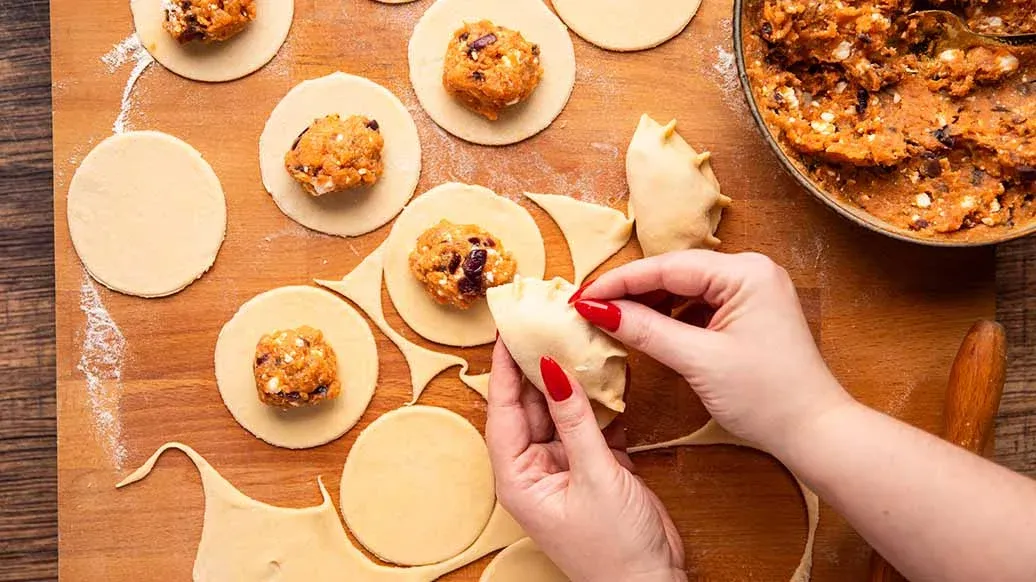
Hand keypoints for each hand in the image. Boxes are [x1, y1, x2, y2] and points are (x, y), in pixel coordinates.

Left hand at [486, 340, 686, 581]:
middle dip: (538, 365)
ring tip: (574, 336)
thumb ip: (575, 420)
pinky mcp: (594, 467)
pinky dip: (598, 401)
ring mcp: (565, 467)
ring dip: (570, 379)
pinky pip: (589, 424)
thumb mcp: (595, 477)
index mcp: (518, 477)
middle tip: (545, 321)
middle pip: (530, 405)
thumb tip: (554, 371)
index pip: (503, 410)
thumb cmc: (615, 551)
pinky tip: (606, 372)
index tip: (509, 330)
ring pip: (562, 410)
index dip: (505, 368)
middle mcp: (536, 469)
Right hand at [571, 251, 852, 451]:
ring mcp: (752, 291)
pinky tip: (645, 328)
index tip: (581, 296)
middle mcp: (751, 271)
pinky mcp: (749, 313)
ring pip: (685, 289)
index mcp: (746, 272)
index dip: (619, 282)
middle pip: (675, 272)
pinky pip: (699, 305)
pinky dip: (670, 316)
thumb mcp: (699, 361)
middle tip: (587, 305)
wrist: (815, 432)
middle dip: (630, 290)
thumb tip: (599, 310)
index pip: (667, 267)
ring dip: (648, 303)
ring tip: (608, 317)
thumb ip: (646, 330)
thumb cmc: (766, 397)